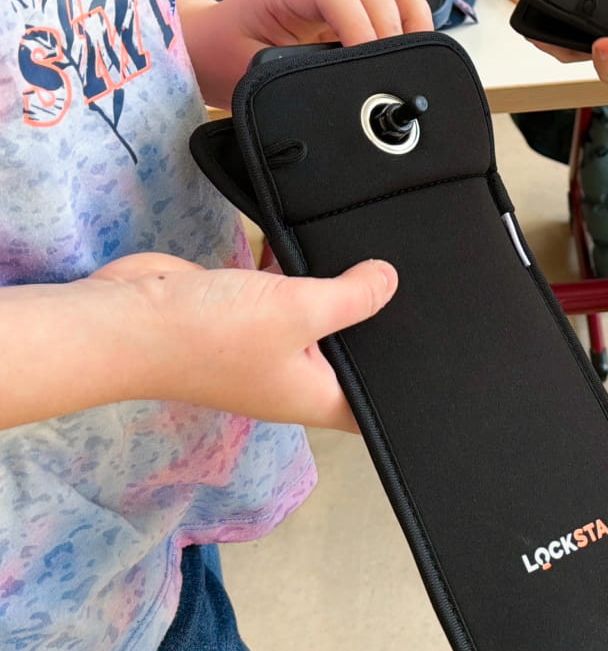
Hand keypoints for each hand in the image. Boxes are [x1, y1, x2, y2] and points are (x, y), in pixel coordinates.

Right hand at [90, 252, 398, 431]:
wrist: (130, 319)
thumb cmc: (212, 334)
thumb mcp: (299, 310)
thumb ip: (352, 297)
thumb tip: (389, 281)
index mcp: (313, 397)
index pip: (370, 408)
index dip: (400, 395)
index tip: (434, 368)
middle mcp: (293, 377)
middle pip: (348, 355)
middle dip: (372, 326)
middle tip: (416, 293)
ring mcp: (267, 345)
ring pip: (316, 318)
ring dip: (335, 292)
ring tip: (377, 259)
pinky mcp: (245, 312)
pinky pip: (285, 291)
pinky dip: (298, 271)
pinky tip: (322, 241)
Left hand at [180, 0, 434, 111]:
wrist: (209, 47)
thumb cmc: (222, 56)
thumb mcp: (246, 73)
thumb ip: (288, 74)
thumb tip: (332, 86)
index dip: (359, 27)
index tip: (367, 64)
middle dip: (390, 28)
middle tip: (394, 72)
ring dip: (409, 21)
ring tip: (412, 60)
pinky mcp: (352, 12)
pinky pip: (393, 5)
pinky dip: (409, 23)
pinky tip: (411, 52)